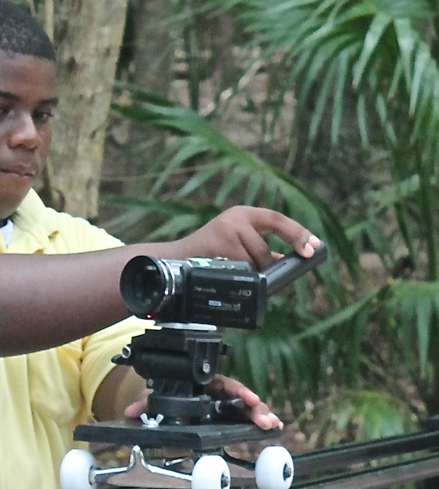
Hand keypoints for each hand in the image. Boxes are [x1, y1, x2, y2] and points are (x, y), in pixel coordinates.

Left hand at [124, 374, 282, 430]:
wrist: (170, 400)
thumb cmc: (169, 393)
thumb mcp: (158, 395)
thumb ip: (146, 402)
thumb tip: (130, 411)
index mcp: (206, 383)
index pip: (226, 384)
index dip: (239, 390)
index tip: (250, 398)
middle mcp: (219, 393)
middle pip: (241, 397)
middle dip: (254, 407)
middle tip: (263, 419)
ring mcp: (226, 406)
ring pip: (246, 409)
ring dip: (260, 415)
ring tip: (271, 425)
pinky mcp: (228, 418)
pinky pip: (245, 419)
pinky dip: (259, 421)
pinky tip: (273, 428)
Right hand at [178, 205, 320, 269]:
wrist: (175, 259)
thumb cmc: (209, 254)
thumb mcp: (237, 243)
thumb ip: (262, 249)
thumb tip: (292, 260)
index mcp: (244, 214)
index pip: (278, 220)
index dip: (298, 234)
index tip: (313, 248)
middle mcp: (236, 217)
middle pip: (264, 250)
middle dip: (261, 268)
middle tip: (250, 274)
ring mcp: (225, 229)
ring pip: (252, 262)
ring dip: (246, 273)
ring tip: (227, 269)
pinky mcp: (217, 243)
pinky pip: (239, 268)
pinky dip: (235, 275)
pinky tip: (221, 271)